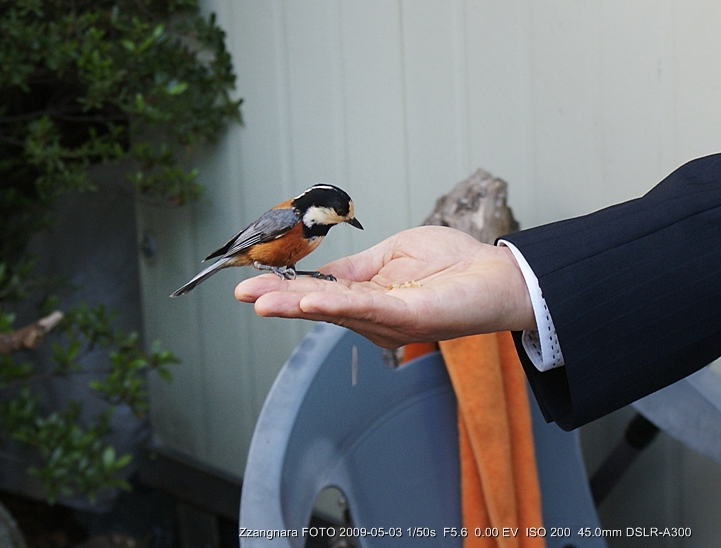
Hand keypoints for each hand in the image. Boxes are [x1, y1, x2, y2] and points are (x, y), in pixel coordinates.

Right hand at [234, 226, 536, 347]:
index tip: (251, 284)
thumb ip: (356, 269)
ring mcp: (390, 318)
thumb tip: (320, 276)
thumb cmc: (452, 263)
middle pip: (318, 306)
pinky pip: (368, 310)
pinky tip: (309, 300)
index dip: (284, 289)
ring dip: (296, 305)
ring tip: (262, 301)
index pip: (318, 292)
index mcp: (367, 296)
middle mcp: (372, 313)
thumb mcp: (392, 255)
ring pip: (335, 310)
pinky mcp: (411, 316)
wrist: (498, 274)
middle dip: (278, 301)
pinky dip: (336, 305)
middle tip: (242, 294)